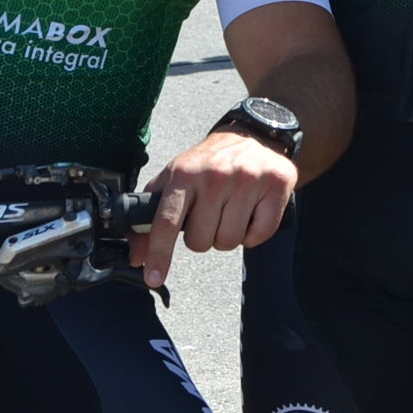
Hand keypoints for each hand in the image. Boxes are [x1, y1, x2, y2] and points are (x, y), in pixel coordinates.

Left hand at [130, 128, 297, 287]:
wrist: (253, 135)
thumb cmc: (209, 163)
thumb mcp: (175, 179)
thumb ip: (151, 218)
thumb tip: (137, 257)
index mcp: (184, 174)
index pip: (167, 221)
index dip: (159, 252)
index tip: (154, 277)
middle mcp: (215, 175)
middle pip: (201, 241)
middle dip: (203, 236)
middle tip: (211, 214)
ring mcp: (247, 180)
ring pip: (229, 241)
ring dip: (229, 234)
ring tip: (231, 210)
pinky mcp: (275, 185)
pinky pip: (259, 235)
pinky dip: (254, 232)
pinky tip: (251, 211)